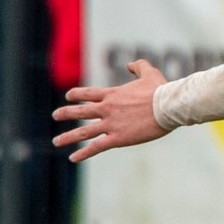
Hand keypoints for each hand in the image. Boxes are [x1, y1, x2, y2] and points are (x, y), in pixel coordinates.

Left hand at [51, 59, 170, 162]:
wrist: (168, 107)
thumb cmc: (161, 91)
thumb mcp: (150, 73)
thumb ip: (138, 66)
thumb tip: (130, 64)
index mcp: (112, 94)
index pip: (87, 94)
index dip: (75, 95)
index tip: (68, 97)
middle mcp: (107, 109)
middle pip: (80, 111)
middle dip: (65, 114)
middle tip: (55, 116)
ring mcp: (111, 124)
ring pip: (83, 132)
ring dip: (68, 137)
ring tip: (56, 142)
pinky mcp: (119, 138)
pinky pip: (97, 147)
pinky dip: (84, 153)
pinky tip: (73, 158)